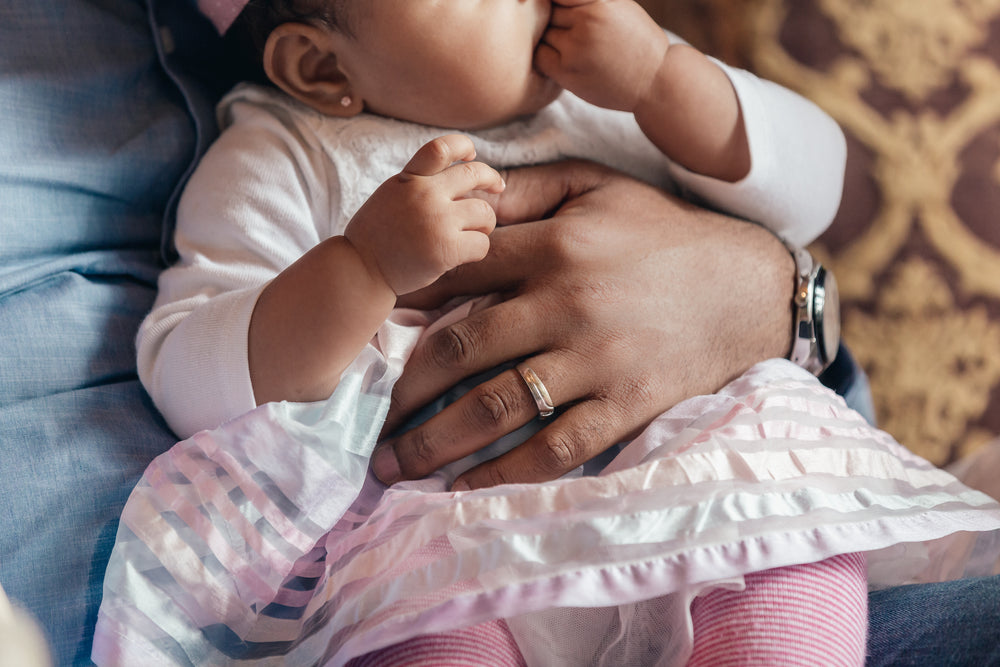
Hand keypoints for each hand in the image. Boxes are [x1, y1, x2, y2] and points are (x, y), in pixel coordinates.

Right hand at [345, 134, 505, 295]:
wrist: (361, 270)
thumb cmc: (377, 236)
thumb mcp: (392, 195)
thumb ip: (419, 183)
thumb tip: (459, 174)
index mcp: (409, 179)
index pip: (441, 148)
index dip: (463, 146)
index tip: (471, 155)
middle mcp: (424, 195)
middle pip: (475, 173)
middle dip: (492, 179)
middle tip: (497, 187)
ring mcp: (437, 221)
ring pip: (485, 212)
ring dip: (484, 223)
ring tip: (470, 233)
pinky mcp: (446, 249)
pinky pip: (482, 243)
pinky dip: (477, 249)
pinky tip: (463, 254)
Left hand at [372, 160, 794, 489]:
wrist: (749, 290)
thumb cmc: (664, 234)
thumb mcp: (598, 188)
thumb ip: (527, 190)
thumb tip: (460, 196)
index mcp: (554, 246)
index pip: (454, 274)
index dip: (401, 303)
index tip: (366, 335)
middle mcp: (567, 304)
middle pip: (460, 351)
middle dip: (401, 391)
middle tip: (363, 419)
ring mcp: (597, 361)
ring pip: (496, 407)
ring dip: (435, 442)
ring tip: (393, 468)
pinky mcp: (626, 406)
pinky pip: (554, 449)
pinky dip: (505, 476)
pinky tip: (465, 493)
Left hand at [535, 0, 670, 111]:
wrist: (655, 80)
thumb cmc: (636, 41)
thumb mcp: (618, 5)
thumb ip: (588, 0)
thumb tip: (553, 3)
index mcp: (599, 1)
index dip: (556, 5)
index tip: (561, 12)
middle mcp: (587, 21)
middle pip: (548, 13)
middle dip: (554, 21)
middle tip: (568, 33)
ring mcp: (576, 48)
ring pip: (543, 34)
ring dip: (549, 39)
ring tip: (568, 47)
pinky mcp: (568, 72)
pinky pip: (540, 57)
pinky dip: (544, 56)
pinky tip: (559, 59)